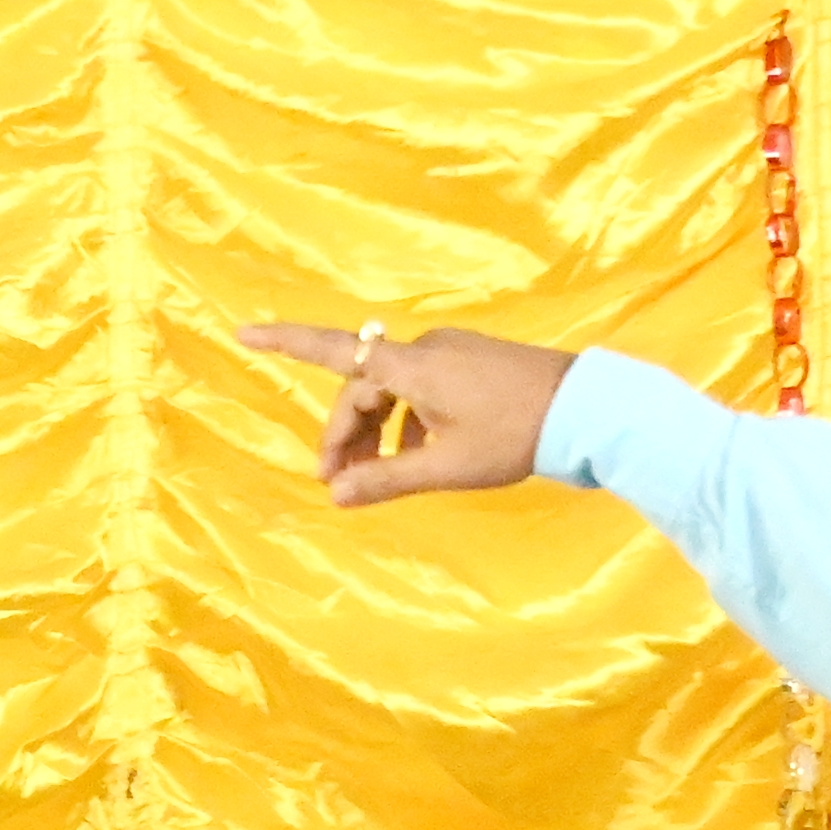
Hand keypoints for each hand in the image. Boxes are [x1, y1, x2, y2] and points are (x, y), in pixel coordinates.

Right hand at [235, 323, 576, 506]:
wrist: (587, 409)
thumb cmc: (514, 435)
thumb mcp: (446, 466)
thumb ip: (386, 480)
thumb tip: (335, 495)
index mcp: (411, 366)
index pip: (334, 351)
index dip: (285, 342)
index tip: (242, 334)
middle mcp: (424, 350)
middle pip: (363, 387)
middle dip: (345, 434)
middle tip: (337, 483)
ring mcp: (451, 352)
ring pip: (393, 390)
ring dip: (377, 432)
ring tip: (379, 478)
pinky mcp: (473, 361)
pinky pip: (422, 388)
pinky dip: (408, 421)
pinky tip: (419, 457)